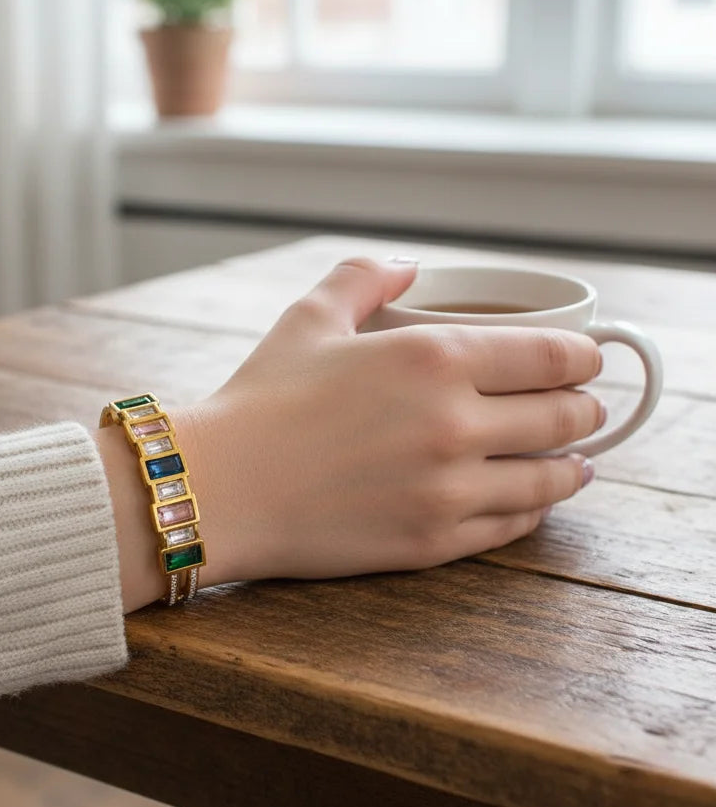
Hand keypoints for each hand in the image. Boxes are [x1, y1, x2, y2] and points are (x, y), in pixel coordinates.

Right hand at [176, 258, 603, 588]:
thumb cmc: (260, 400)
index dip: (583, 355)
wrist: (218, 489)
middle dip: (585, 408)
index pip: (553, 355)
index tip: (587, 357)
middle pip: (566, 417)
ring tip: (577, 460)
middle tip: (584, 407)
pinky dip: (534, 508)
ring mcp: (449, 489)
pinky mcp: (433, 541)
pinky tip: (533, 499)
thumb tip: (406, 264)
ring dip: (575, 465)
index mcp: (433, 358)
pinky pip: (513, 525)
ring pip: (552, 477)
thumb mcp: (309, 318)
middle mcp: (455, 423)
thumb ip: (364, 275)